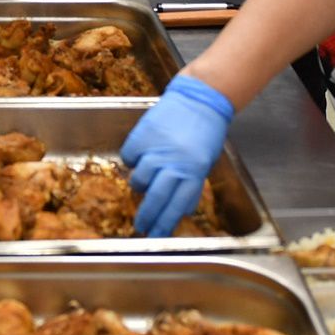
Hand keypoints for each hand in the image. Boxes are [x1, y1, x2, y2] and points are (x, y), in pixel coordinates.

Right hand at [121, 73, 235, 236]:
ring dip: (140, 184)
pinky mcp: (142, 135)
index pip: (177, 206)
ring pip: (139, 179)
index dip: (164, 224)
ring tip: (143, 181)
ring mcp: (156, 149)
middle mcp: (174, 163)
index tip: (156, 236)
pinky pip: (130, 157)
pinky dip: (133, 159)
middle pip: (156, 198)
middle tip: (140, 226)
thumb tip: (182, 209)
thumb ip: (192, 184)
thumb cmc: (205, 132)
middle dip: (146, 216)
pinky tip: (140, 155)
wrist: (199, 99)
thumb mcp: (205, 162)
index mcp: (194, 172)